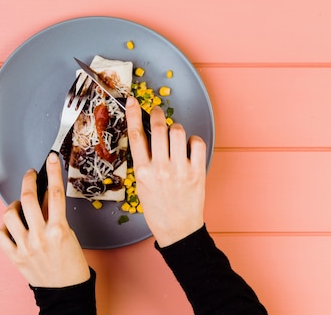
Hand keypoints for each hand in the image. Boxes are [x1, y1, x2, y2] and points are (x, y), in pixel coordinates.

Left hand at [0, 153, 90, 286]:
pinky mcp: (15, 257)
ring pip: (9, 215)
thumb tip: (45, 196)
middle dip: (28, 180)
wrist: (66, 292)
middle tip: (30, 174)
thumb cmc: (71, 264)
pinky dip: (5, 228)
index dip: (53, 172)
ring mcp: (25, 247)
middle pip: (28, 198)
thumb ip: (55, 216)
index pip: (55, 193)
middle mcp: (40, 236)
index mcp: (59, 230)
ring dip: (14, 206)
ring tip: (19, 206)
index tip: (52, 159)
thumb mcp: (69, 235)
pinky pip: (0, 235)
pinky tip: (12, 227)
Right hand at [126, 96, 206, 246]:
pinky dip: (193, 140)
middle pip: (158, 129)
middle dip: (158, 116)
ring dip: (175, 129)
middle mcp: (161, 168)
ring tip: (175, 136)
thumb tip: (146, 137)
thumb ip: (144, 162)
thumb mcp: (141, 185)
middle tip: (158, 114)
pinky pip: (196, 143)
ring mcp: (180, 170)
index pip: (136, 135)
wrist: (177, 229)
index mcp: (143, 171)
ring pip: (178, 132)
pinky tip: (189, 147)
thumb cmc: (158, 209)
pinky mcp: (197, 173)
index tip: (133, 101)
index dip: (134, 114)